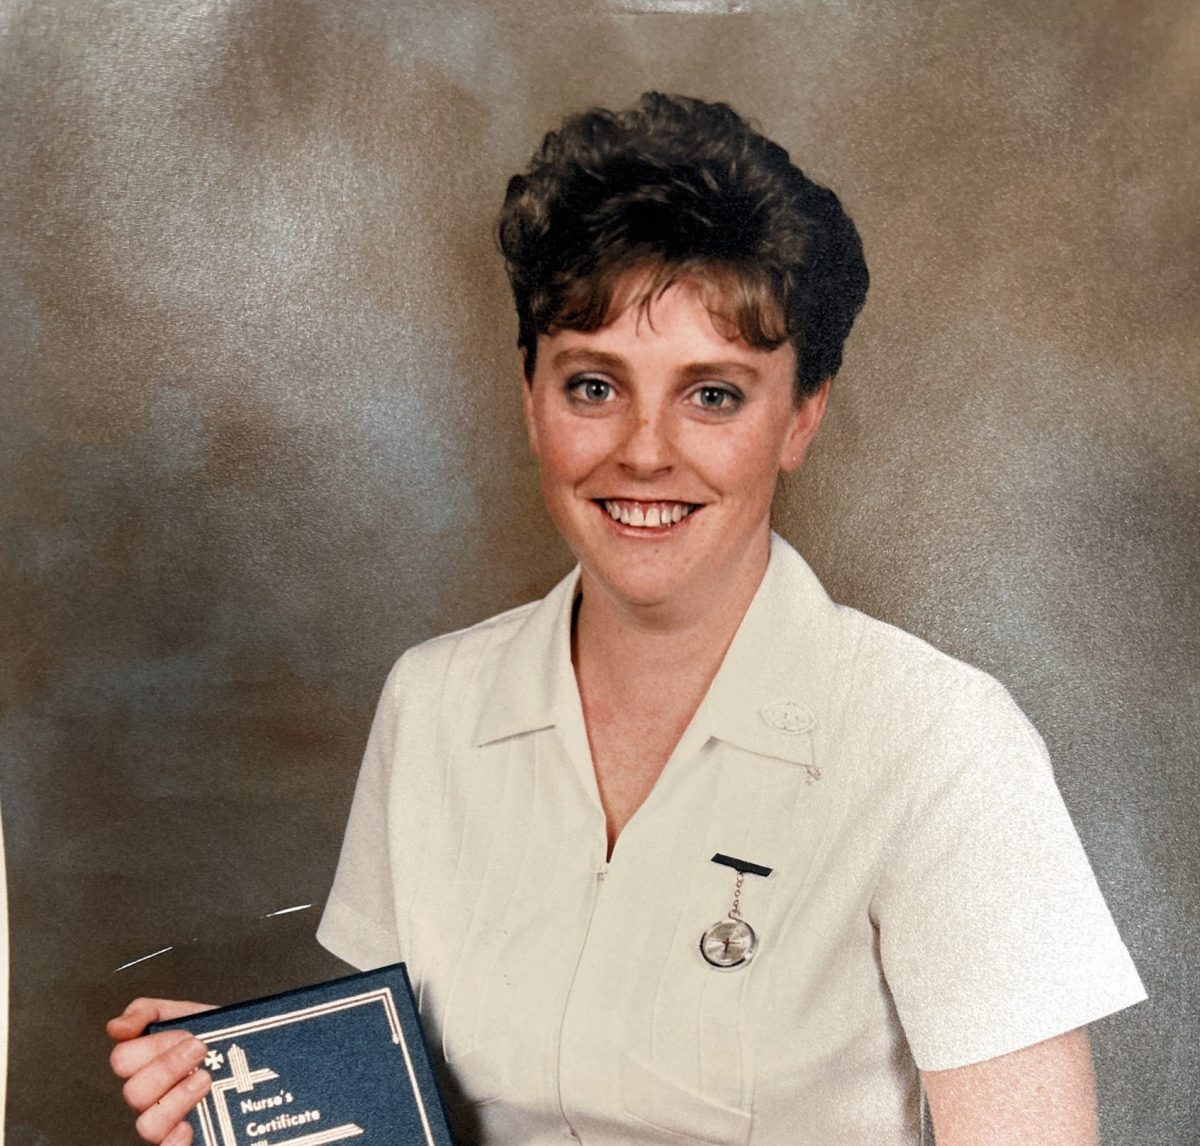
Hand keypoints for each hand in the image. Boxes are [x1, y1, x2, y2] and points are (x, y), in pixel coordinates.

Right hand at [108, 997, 216, 1144]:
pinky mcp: (186, 1141)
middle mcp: (154, 1097)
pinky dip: (173, 1143)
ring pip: (147, 1125)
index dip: (154, 1045)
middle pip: (134, 1091)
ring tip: (206, 1080)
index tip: (188, 1034)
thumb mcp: (192, 1014)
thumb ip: (152, 1012)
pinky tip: (189, 1126)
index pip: (123, 1059)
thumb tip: (116, 1026)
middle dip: (169, 1066)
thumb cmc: (227, 1040)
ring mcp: (170, 1122)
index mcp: (150, 1065)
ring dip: (176, 1099)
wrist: (268, 1059)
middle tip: (201, 1051)